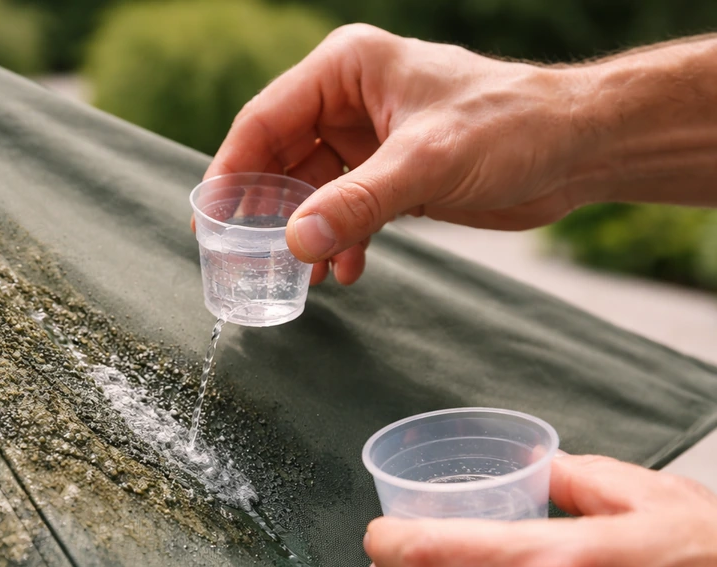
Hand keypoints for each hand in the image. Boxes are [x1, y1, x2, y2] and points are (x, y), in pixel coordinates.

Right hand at [206, 24, 590, 285]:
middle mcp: (349, 100)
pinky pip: (344, 211)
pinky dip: (340, 243)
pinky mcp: (389, 175)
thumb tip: (295, 244)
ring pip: (311, 191)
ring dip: (305, 235)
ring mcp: (368, 140)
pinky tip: (345, 273)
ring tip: (302, 278)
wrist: (577, 149)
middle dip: (266, 212)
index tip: (208, 220)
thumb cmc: (511, 127)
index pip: (265, 121)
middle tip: (243, 259)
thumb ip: (357, 202)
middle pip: (280, 159)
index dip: (231, 171)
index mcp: (346, 69)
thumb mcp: (426, 163)